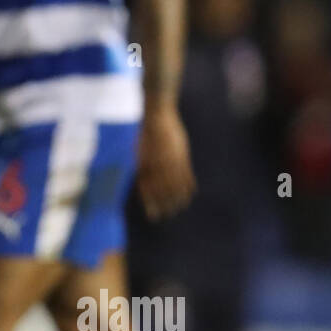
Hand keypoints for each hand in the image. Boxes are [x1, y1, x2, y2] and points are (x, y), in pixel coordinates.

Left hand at [136, 101, 196, 220]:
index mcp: (144, 164)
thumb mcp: (140, 152)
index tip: (153, 216)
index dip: (150, 204)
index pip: (147, 190)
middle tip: (167, 215)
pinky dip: (188, 185)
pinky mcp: (181, 155)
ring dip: (177, 198)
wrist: (157, 115)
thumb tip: (145, 184)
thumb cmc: (146, 133)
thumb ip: (143, 168)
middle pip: (162, 190)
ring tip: (180, 208)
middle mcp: (156, 165)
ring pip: (175, 184)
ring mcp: (170, 160)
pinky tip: (190, 193)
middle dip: (164, 205)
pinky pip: (186, 174)